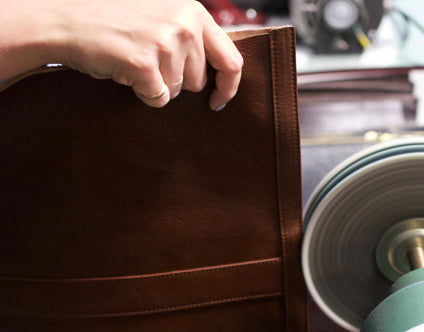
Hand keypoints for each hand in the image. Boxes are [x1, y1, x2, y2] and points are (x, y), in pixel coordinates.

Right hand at [1, 0, 241, 109]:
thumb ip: (194, 36)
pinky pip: (157, 99)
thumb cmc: (116, 22)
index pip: (232, 60)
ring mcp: (165, 45)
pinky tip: (125, 71)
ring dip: (156, 85)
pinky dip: (142, 93)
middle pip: (199, 81)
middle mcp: (185, 27)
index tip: (218, 101)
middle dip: (177, 81)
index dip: (228, 87)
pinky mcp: (145, 65)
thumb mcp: (164, 16)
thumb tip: (225, 72)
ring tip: (133, 59)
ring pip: (176, 92)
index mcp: (195, 13)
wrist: (67, 20)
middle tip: (148, 60)